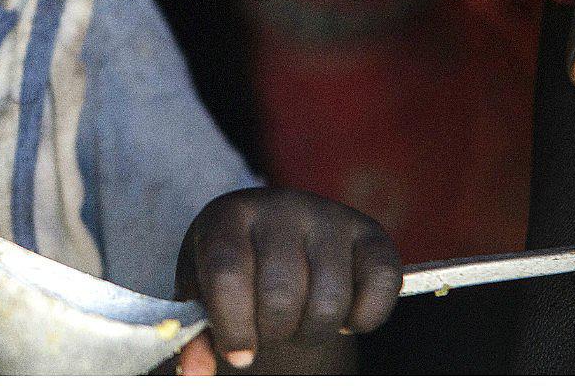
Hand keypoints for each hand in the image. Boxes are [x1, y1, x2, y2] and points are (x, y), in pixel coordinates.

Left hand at [174, 188, 400, 374]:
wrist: (273, 239)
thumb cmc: (234, 272)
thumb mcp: (204, 295)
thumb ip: (197, 334)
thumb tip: (194, 373)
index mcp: (227, 216)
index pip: (227, 273)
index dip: (233, 325)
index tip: (239, 355)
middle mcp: (280, 205)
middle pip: (281, 295)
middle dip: (275, 333)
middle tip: (271, 333)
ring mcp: (328, 215)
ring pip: (329, 300)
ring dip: (315, 330)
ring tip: (301, 322)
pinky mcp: (370, 232)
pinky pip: (380, 285)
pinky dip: (364, 318)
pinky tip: (342, 317)